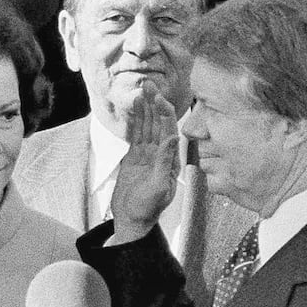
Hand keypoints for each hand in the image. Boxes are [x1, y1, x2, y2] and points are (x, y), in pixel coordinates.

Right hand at [109, 85, 179, 244]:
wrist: (132, 221)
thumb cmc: (147, 209)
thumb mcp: (158, 186)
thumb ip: (164, 161)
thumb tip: (174, 137)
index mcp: (170, 160)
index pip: (168, 130)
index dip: (164, 112)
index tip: (158, 97)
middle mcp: (161, 154)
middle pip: (158, 124)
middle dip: (154, 104)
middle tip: (148, 85)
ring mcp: (147, 155)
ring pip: (147, 127)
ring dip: (145, 109)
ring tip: (140, 91)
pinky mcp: (135, 158)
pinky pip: (136, 135)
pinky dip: (135, 121)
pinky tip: (134, 109)